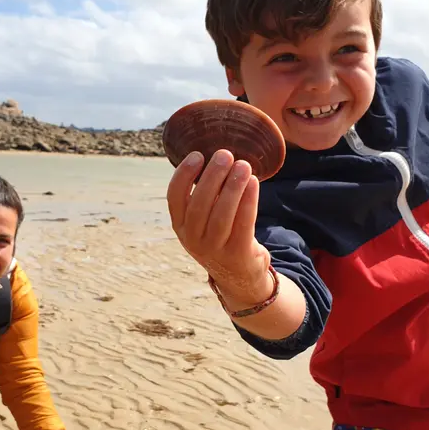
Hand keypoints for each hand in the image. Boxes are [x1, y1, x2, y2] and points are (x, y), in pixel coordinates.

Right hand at [166, 149, 271, 302]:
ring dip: (232, 187)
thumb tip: (215, 155)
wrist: (239, 275)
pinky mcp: (237, 254)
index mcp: (181, 226)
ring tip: (243, 165)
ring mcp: (214, 249)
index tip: (197, 154)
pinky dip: (248, 201)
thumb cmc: (221, 235)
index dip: (183, 175)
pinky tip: (254, 182)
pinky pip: (243, 223)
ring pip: (221, 214)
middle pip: (199, 204)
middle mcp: (193, 239)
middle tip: (225, 154)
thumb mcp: (203, 220)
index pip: (174, 197)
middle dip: (212, 176)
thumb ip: (204, 194)